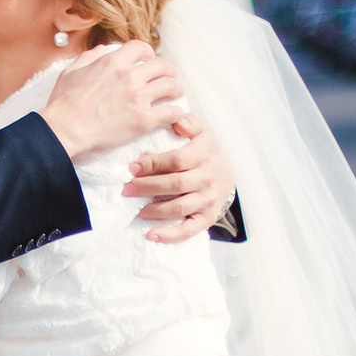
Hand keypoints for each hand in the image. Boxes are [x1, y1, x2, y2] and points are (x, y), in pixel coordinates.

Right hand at [40, 41, 184, 162]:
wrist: (63, 131)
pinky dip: (176, 113)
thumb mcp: (71, 72)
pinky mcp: (143, 120)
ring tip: (175, 95)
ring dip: (176, 89)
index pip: (142, 48)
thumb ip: (89, 57)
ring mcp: (138, 98)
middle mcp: (129, 76)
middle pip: (162, 66)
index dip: (149, 54)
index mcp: (113, 62)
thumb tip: (103, 50)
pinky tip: (174, 116)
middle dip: (167, 71)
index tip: (149, 61)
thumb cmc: (62, 104)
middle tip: (167, 79)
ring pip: (171, 86)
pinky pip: (171, 112)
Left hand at [124, 111, 236, 242]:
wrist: (228, 175)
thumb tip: (177, 120)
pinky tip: (151, 234)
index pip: (177, 160)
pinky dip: (170, 235)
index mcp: (204, 155)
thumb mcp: (202, 132)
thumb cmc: (206, 152)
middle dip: (148, 187)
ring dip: (154, 210)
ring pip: (179, 207)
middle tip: (126, 188)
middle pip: (175, 184)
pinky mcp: (207, 218)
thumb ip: (190, 123)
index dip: (153, 164)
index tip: (132, 167)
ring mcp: (208, 200)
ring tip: (135, 209)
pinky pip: (188, 230)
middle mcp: (207, 179)